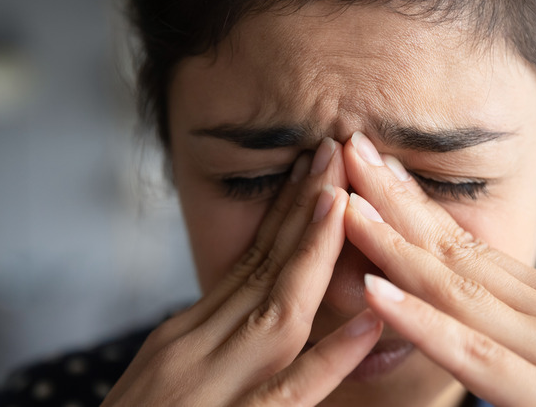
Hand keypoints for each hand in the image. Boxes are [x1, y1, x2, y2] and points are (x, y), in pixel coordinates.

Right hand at [102, 139, 381, 405]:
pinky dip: (329, 356)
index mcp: (186, 335)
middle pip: (262, 269)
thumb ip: (214, 336)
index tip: (316, 170)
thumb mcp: (168, 372)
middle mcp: (194, 350)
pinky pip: (287, 392)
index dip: (286, 213)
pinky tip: (367, 322)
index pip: (247, 261)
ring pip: (274, 311)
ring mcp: (208, 389)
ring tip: (344, 202)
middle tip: (335, 152)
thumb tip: (264, 300)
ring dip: (312, 253)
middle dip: (303, 210)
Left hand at [341, 132, 535, 405]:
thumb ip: (513, 320)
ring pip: (453, 286)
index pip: (466, 240)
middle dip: (393, 199)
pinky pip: (469, 352)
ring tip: (345, 203)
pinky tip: (375, 291)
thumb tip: (460, 295)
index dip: (414, 204)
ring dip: (391, 242)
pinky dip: (419, 319)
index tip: (374, 168)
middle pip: (452, 246)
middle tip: (349, 150)